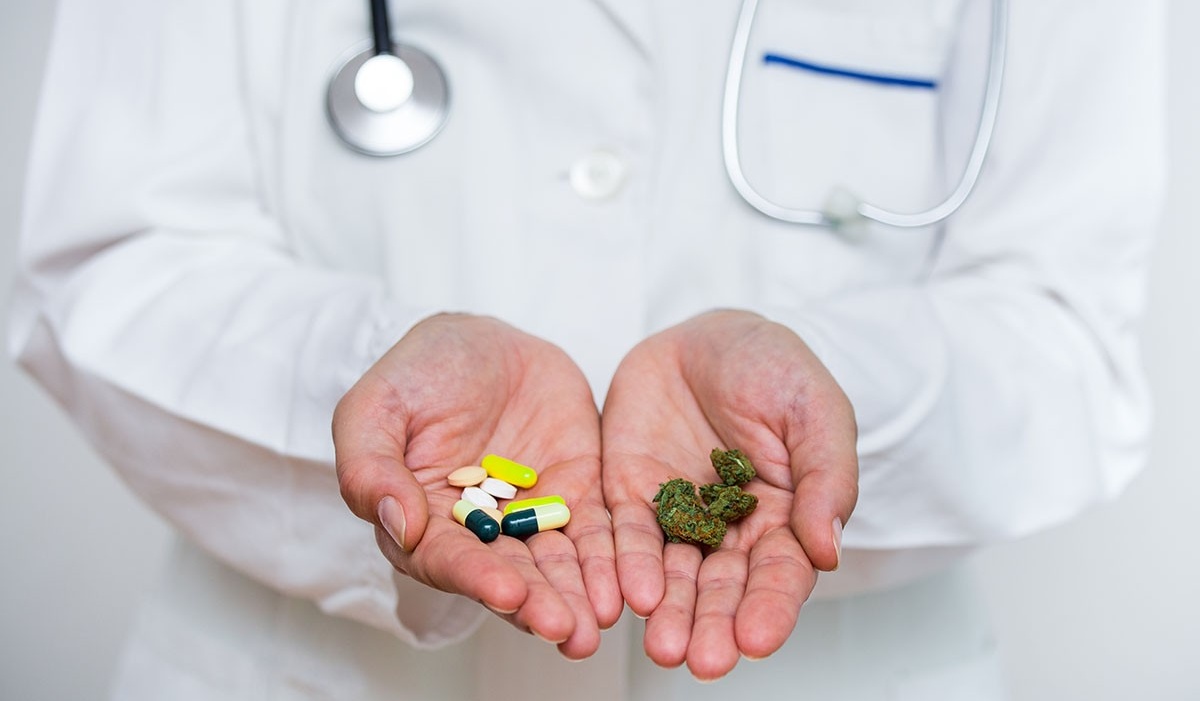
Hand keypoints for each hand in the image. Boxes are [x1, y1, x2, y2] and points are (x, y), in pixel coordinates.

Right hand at [334, 314, 620, 657]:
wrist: (482, 341)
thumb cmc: (418, 373)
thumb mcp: (376, 406)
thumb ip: (371, 466)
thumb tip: (397, 524)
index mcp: (422, 522)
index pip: (448, 559)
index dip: (477, 577)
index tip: (508, 592)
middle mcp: (480, 533)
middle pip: (510, 575)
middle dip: (539, 604)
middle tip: (568, 630)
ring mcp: (531, 516)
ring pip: (557, 564)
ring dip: (577, 596)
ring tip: (598, 623)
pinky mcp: (577, 495)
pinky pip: (598, 531)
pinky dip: (612, 559)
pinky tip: (628, 584)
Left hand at [602, 309, 857, 679]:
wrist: (707, 334)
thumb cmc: (773, 368)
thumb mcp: (816, 411)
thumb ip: (826, 476)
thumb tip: (826, 550)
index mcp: (784, 518)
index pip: (779, 574)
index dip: (770, 608)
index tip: (758, 640)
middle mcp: (729, 530)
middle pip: (721, 587)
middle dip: (712, 624)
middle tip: (702, 660)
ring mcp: (677, 515)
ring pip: (671, 574)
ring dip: (668, 612)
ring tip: (664, 647)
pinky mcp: (630, 494)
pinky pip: (623, 535)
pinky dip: (624, 566)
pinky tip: (627, 595)